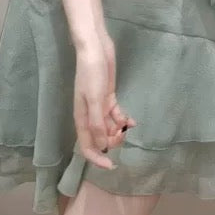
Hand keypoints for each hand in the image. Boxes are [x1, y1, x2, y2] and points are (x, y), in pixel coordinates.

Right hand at [73, 33, 135, 170]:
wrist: (95, 49)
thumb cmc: (91, 73)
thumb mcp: (94, 99)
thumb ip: (97, 123)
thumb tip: (102, 147)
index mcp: (81, 118)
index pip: (87, 146)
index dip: (97, 158)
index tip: (112, 165)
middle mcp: (89, 115)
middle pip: (100, 138)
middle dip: (112, 141)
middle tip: (122, 134)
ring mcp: (99, 107)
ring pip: (110, 128)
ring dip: (119, 130)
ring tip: (128, 125)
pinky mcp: (108, 98)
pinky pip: (116, 115)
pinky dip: (123, 120)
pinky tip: (132, 121)